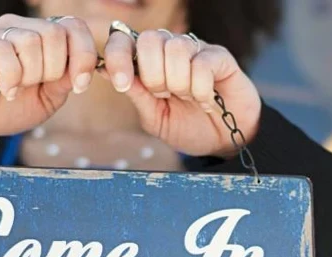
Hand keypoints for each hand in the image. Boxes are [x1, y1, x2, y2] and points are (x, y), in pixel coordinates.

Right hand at [0, 14, 97, 143]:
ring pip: (31, 40)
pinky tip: (7, 91)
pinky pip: (4, 52)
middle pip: (55, 32)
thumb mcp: (50, 98)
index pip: (74, 26)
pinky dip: (12, 77)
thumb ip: (66, 80)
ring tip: (20, 88)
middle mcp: (20, 28)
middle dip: (55, 69)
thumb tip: (82, 68)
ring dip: (32, 74)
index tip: (79, 85)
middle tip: (39, 86)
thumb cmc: (13, 107)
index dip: (83, 55)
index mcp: (42, 36)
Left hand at [102, 29, 261, 158]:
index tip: (122, 84)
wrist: (224, 142)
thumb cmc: (190, 128)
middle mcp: (170, 50)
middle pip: (149, 39)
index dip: (118, 57)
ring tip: (188, 97)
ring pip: (176, 48)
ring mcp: (196, 51)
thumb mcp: (156, 118)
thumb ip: (137, 95)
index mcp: (149, 62)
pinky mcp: (219, 57)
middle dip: (153, 75)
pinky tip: (206, 100)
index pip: (124, 41)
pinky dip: (201, 88)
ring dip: (179, 82)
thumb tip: (107, 73)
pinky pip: (202, 62)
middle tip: (165, 95)